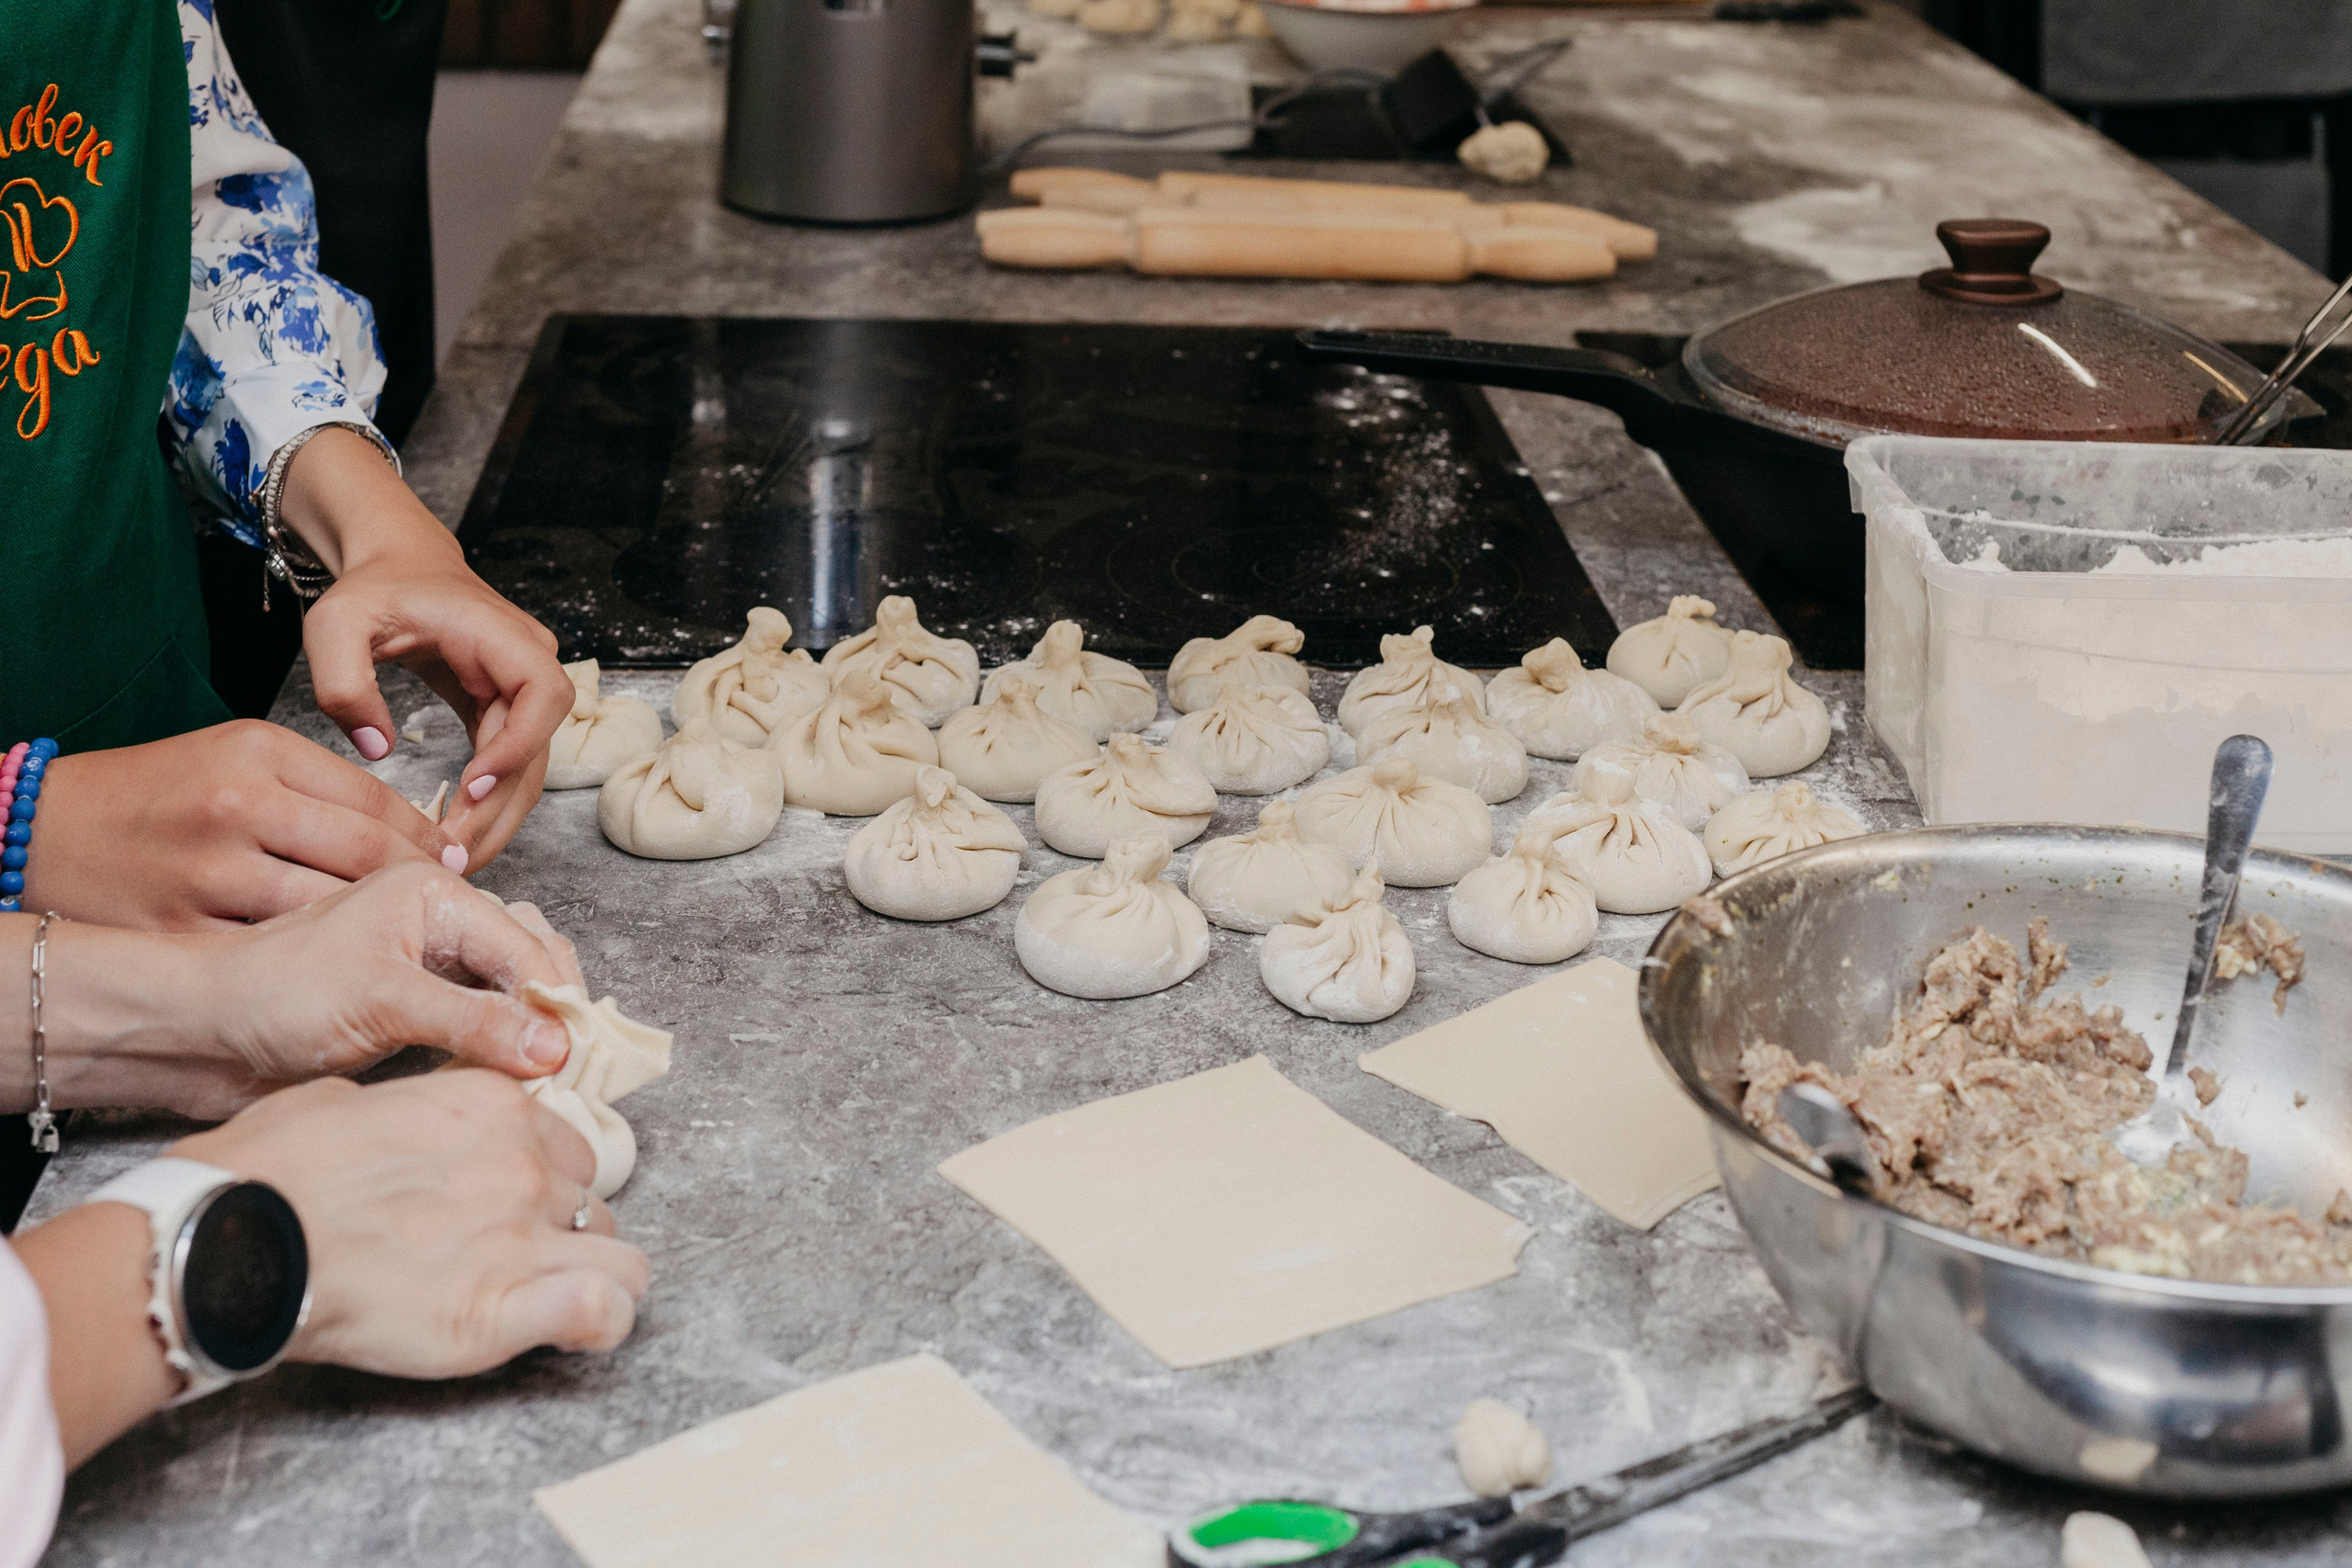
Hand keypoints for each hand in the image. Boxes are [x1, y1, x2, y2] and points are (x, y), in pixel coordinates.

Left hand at [7, 864, 589, 1119]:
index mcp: (436, 893)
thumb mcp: (384, 1000)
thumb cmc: (275, 996)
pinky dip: (500, 1055)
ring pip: (510, 1000)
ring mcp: (428, 969)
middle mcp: (440, 923)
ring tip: (540, 1082)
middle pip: (530, 967)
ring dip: (528, 1039)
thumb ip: (476, 1021)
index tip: (572, 1062)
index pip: (529, 947)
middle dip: (551, 1016)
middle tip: (562, 1075)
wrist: (199, 1034)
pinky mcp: (414, 1012)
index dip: (555, 1004)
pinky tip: (506, 1083)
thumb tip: (558, 1048)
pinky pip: (481, 1029)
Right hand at [23, 721, 461, 930]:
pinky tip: (338, 964)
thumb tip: (412, 824)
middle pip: (365, 857)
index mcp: (257, 755)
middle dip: (418, 887)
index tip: (453, 860)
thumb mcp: (236, 756)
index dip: (428, 837)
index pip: (376, 801)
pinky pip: (275, 952)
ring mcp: (208, 874)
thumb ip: (319, 783)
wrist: (43, 831)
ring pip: (329, 910)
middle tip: (447, 907)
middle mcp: (236, 809)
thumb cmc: (153, 793)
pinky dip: (315, 961)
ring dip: (377, 930)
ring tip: (403, 937)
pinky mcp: (183, 931)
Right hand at [172, 1072, 649, 1377]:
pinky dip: (600, 1322)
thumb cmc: (266, 1172)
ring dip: (596, 1275)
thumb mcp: (340, 1102)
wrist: (232, 1241)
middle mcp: (524, 1164)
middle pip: (591, 1200)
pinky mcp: (507, 1309)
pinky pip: (604, 1311)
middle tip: (513, 1258)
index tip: (510, 1202)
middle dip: (562, 1229)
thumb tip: (393, 1122)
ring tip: (553, 1299)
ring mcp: (524, 1235)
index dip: (542, 1176)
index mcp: (492, 1106)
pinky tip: (576, 1329)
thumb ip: (401, 1110)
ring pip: (622, 1256)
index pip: (563, 1141)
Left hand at [281, 429, 569, 868]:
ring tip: (455, 858)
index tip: (474, 787)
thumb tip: (376, 749)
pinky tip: (456, 833)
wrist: (397, 564)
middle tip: (456, 854)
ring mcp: (521, 688)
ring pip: (529, 766)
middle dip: (502, 806)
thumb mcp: (336, 623)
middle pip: (540, 747)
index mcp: (499, 633)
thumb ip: (345, 682)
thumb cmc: (372, 589)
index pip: (542, 693)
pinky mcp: (506, 710)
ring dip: (498, 816)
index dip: (518, 745)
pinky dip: (487, 803)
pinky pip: (508, 765)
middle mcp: (527, 661)